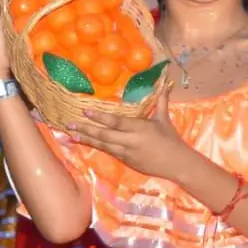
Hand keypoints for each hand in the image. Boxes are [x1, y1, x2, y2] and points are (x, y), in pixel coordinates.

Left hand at [68, 90, 192, 181]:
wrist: (177, 164)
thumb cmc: (171, 139)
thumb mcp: (164, 119)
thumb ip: (161, 101)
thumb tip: (165, 84)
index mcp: (139, 128)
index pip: (116, 121)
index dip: (100, 117)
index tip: (85, 111)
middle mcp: (130, 141)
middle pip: (104, 135)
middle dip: (86, 129)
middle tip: (70, 124)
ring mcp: (127, 153)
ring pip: (103, 146)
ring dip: (87, 140)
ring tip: (71, 135)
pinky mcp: (126, 161)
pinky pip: (109, 153)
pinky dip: (96, 148)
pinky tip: (86, 144)